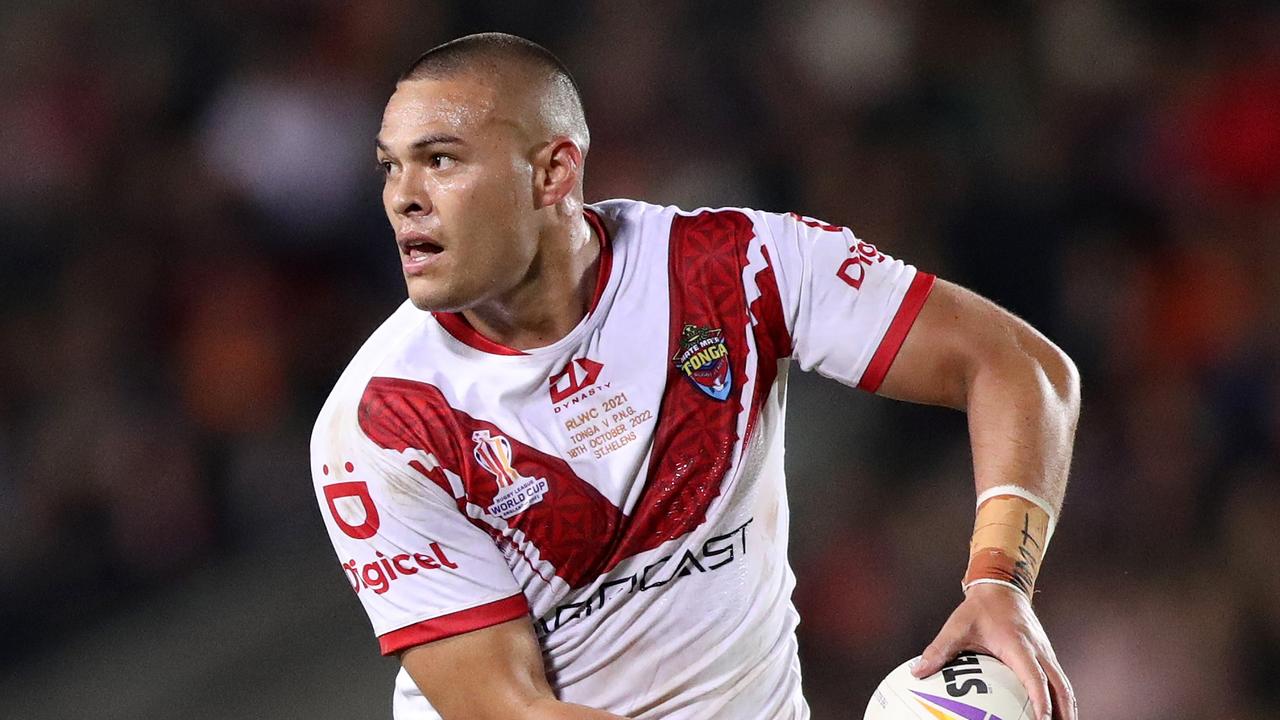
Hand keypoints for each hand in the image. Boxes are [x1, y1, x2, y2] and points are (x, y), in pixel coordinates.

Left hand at [910, 583, 1075, 719]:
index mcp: (1019, 645)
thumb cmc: (980, 608)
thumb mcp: (957, 626)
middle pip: (1060, 687)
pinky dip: (1060, 698)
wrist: (1001, 586)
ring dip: (1066, 708)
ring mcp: (1046, 653)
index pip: (1035, 677)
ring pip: (1063, 685)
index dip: (1040, 700)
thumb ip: (939, 650)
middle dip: (1064, 713)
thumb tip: (918, 671)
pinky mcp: (1046, 655)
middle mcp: (1038, 651)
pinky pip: (1058, 680)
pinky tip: (1054, 714)